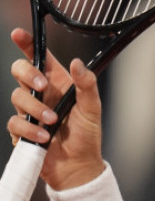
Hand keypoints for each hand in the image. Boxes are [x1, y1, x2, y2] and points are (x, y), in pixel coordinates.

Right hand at [6, 28, 104, 188]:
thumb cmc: (87, 135)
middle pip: (20, 71)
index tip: (19, 34)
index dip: (27, 44)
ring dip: (35, 108)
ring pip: (17, 97)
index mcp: (59, 83)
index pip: (39, 58)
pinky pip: (15, 122)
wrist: (78, 166)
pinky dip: (29, 129)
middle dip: (28, 74)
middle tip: (43, 85)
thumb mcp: (92, 108)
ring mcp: (30, 111)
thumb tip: (77, 64)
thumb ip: (87, 85)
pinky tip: (44, 137)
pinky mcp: (21, 130)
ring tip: (52, 122)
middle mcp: (42, 93)